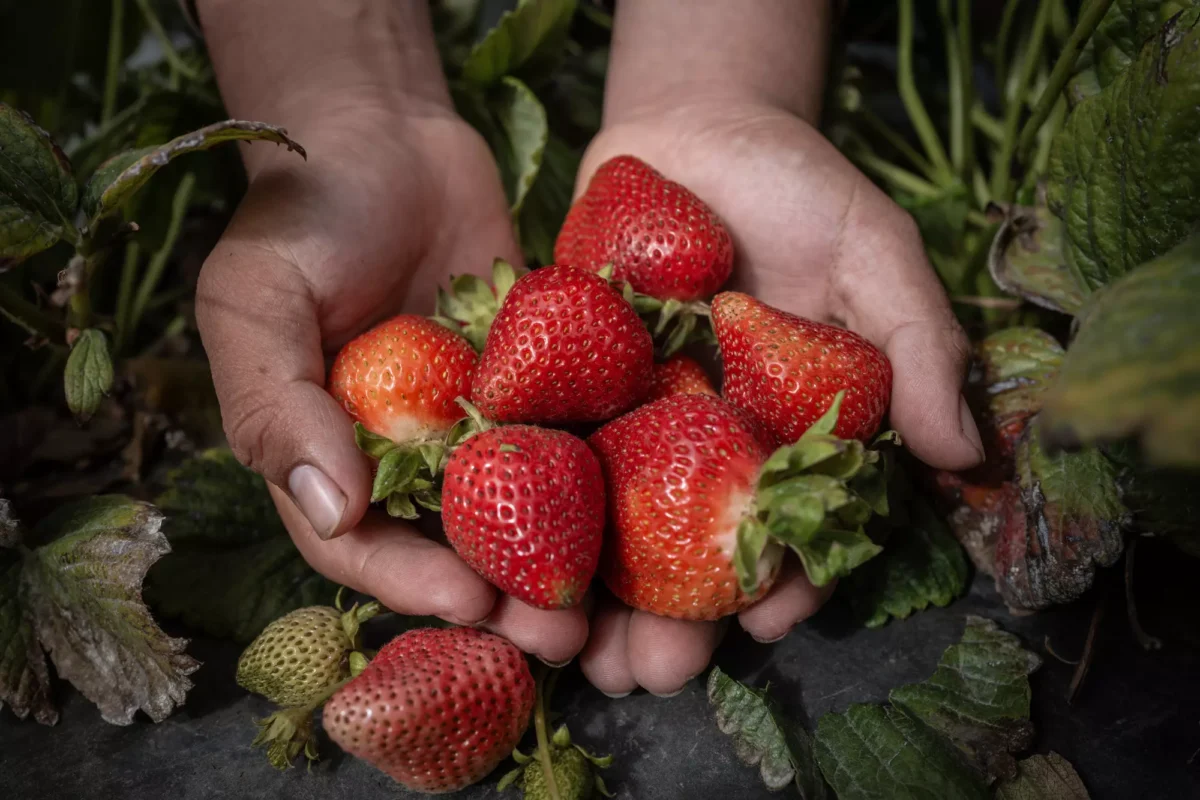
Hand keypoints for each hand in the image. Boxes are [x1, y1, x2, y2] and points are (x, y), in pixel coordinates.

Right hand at [195, 101, 586, 664]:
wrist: (386, 135)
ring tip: (617, 606)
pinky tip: (653, 507)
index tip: (469, 606)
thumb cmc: (300, 215)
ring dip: (566, 560)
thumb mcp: (254, 301)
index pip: (363, 545)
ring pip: (525, 509)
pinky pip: (572, 434)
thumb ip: (272, 403)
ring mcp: (478, 421)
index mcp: (330, 455)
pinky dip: (607, 476)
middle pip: (456, 546)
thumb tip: (326, 506)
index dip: (411, 583)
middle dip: (506, 597)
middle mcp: (408, 455)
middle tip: (564, 638)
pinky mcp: (539, 380)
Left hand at [574, 100, 984, 695]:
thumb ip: (915, 344)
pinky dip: (520, 508)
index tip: (769, 623)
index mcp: (788, 432)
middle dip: (672, 620)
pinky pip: (541, 455)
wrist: (690, 126)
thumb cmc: (797, 187)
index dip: (789, 578)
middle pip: (691, 550)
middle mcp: (709, 445)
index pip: (794, 524)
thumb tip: (966, 455)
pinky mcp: (564, 387)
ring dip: (589, 595)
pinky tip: (498, 559)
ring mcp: (634, 423)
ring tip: (569, 651)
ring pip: (611, 525)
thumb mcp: (873, 249)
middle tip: (645, 675)